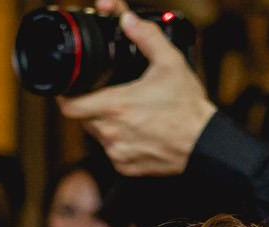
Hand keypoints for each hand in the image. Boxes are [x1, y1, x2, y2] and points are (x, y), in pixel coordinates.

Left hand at [58, 5, 217, 177]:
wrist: (204, 144)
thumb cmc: (187, 107)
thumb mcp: (170, 63)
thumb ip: (146, 36)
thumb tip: (127, 18)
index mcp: (115, 105)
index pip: (69, 106)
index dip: (64, 96)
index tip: (68, 89)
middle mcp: (111, 132)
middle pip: (83, 118)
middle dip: (90, 105)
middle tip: (109, 95)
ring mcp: (117, 152)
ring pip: (97, 134)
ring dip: (105, 123)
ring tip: (129, 113)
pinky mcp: (125, 167)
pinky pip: (112, 151)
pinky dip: (119, 141)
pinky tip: (138, 131)